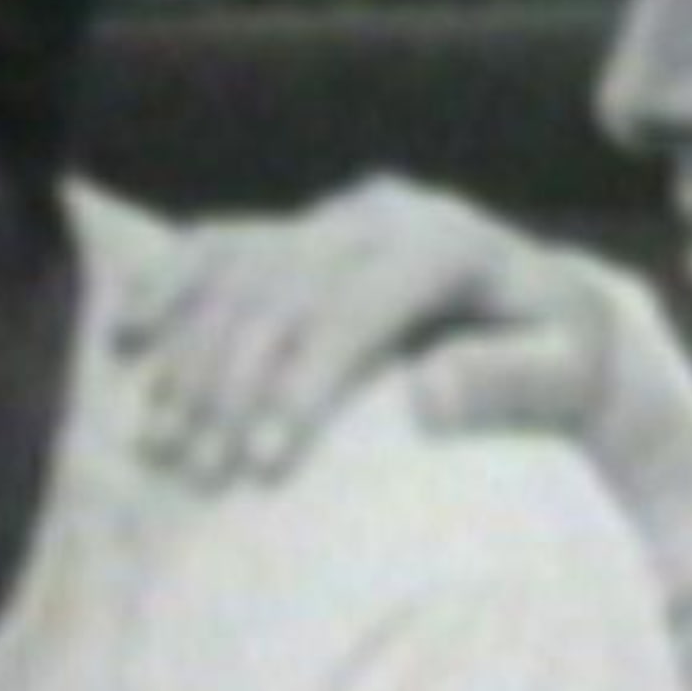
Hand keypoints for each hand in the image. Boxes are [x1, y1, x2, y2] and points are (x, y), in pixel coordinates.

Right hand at [116, 177, 613, 486]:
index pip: (358, 306)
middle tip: (199, 475)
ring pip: (237, 271)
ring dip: (188, 358)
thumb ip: (513, 385)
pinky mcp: (297, 229)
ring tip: (160, 446)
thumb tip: (428, 396)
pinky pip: (215, 245)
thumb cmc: (559, 363)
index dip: (304, 384)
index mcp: (451, 243)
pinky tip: (124, 342)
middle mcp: (383, 215)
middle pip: (282, 290)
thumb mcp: (567, 377)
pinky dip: (165, 288)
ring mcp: (332, 217)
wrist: (546, 315)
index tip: (265, 467)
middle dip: (231, 384)